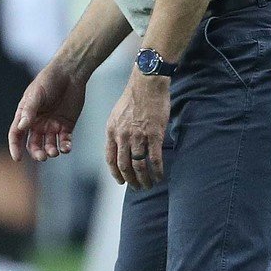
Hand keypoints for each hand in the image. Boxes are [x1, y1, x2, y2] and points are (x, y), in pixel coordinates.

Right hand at [9, 61, 87, 162]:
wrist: (70, 73)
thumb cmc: (49, 80)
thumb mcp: (37, 94)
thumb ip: (29, 111)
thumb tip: (21, 127)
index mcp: (26, 115)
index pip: (17, 134)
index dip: (15, 146)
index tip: (17, 158)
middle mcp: (38, 123)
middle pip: (34, 144)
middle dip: (37, 152)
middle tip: (42, 156)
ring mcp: (52, 125)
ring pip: (49, 145)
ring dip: (51, 151)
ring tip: (54, 152)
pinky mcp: (66, 126)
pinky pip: (64, 141)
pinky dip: (65, 146)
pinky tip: (66, 148)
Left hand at [105, 73, 168, 188]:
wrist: (147, 83)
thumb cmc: (133, 97)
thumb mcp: (116, 115)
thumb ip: (117, 132)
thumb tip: (119, 148)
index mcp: (112, 131)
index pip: (110, 159)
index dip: (116, 173)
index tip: (121, 181)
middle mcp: (123, 136)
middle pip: (124, 166)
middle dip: (131, 180)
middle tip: (137, 187)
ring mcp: (139, 136)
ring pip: (139, 166)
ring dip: (144, 179)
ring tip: (149, 185)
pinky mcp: (154, 135)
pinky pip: (155, 159)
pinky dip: (157, 171)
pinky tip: (160, 176)